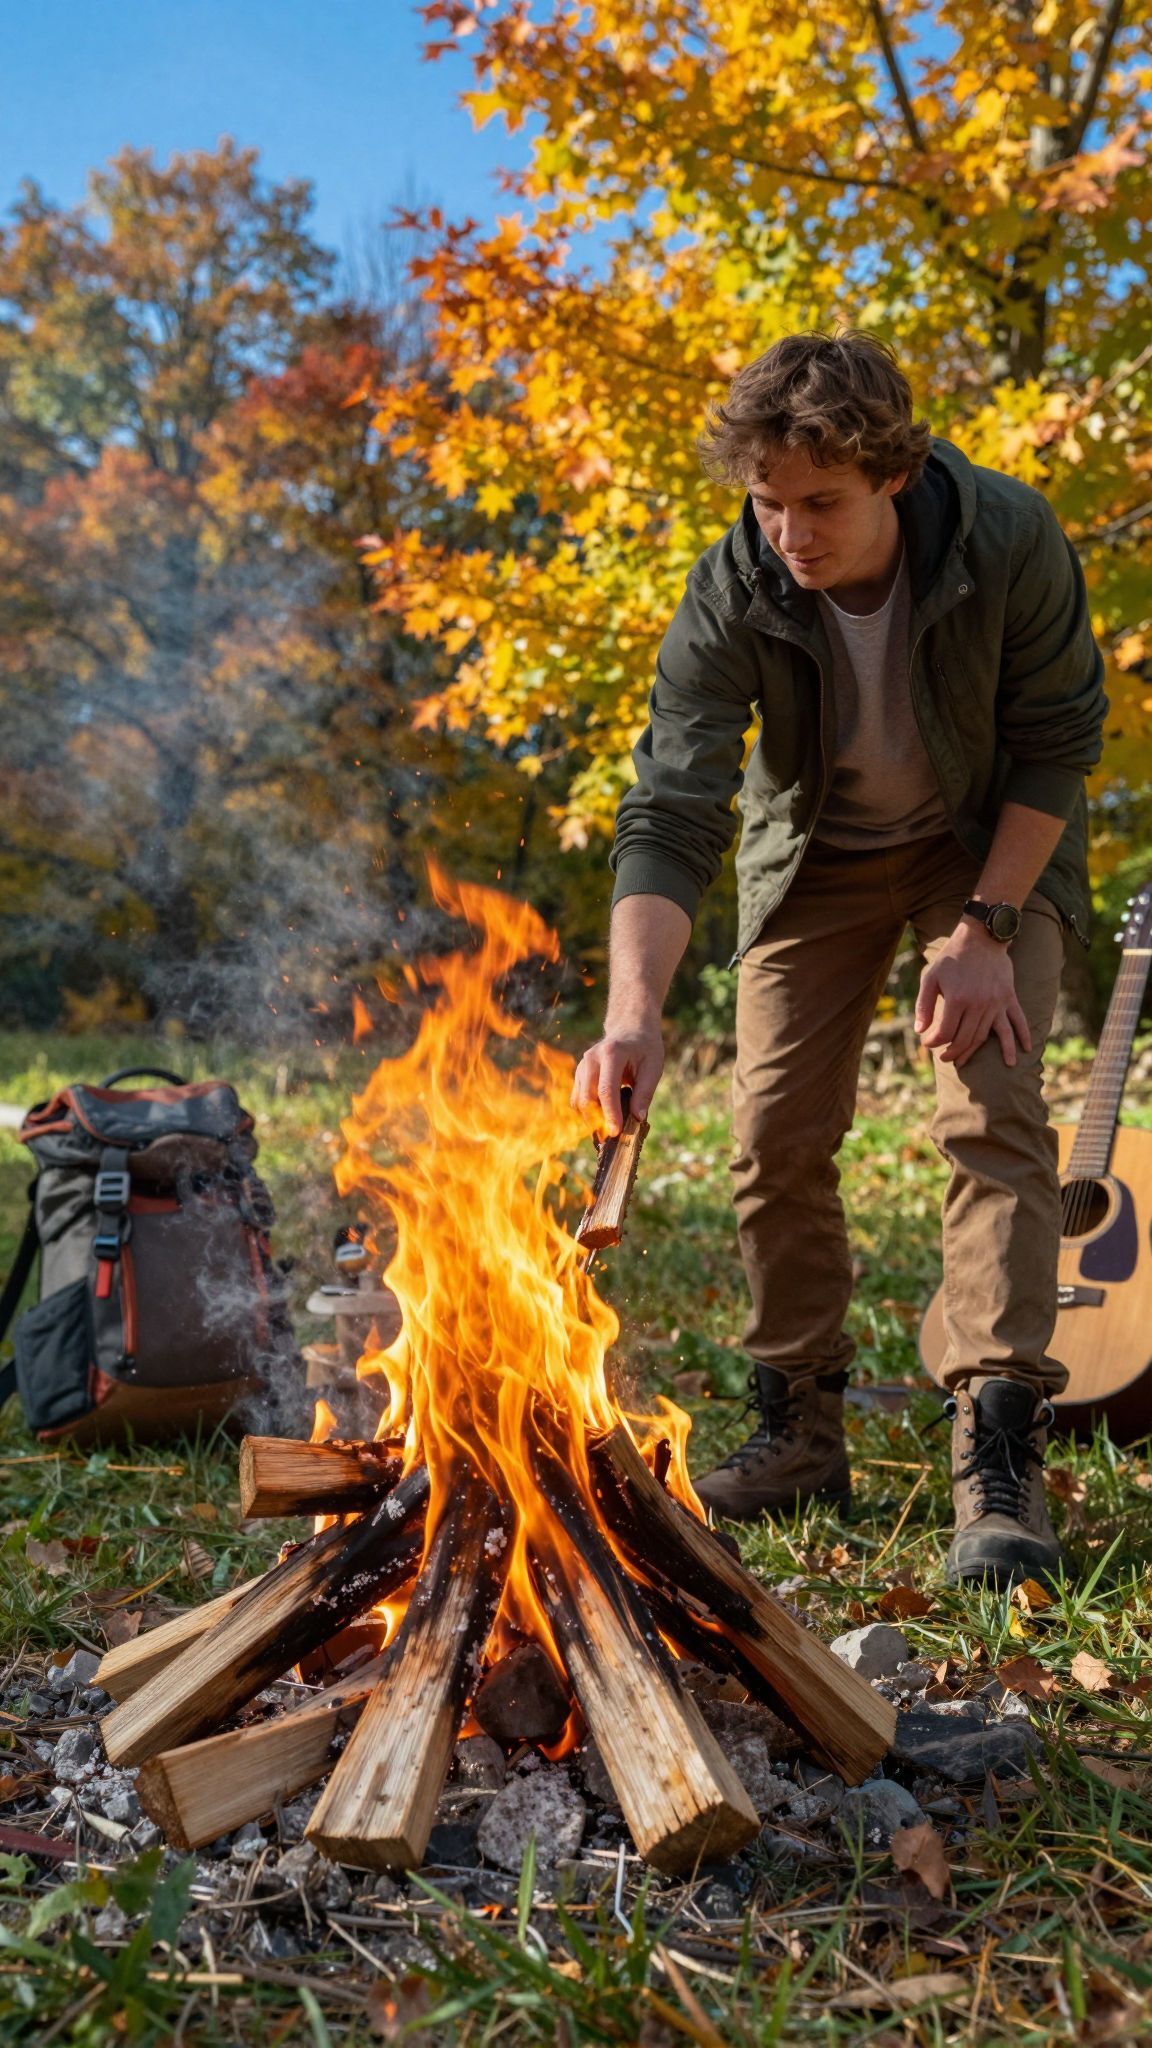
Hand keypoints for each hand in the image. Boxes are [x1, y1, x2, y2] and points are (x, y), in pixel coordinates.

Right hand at [571, 1019, 663, 1134]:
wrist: (630, 1028)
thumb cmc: (644, 1048)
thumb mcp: (653, 1067)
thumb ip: (644, 1092)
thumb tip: (637, 1118)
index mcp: (611, 1054)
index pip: (606, 1089)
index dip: (610, 1114)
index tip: (616, 1132)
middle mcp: (591, 1059)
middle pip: (587, 1098)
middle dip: (597, 1121)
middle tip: (612, 1138)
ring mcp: (582, 1066)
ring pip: (579, 1100)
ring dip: (591, 1119)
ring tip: (608, 1131)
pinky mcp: (580, 1074)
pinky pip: (578, 1098)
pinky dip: (588, 1112)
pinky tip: (602, 1120)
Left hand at [915, 920, 1031, 1068]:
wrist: (981, 937)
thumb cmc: (952, 957)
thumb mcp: (931, 977)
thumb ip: (924, 1005)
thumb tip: (919, 1030)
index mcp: (958, 999)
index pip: (946, 1032)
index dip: (934, 1042)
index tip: (927, 1043)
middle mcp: (979, 1004)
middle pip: (966, 1038)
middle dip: (953, 1052)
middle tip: (945, 1058)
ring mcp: (996, 1002)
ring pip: (987, 1035)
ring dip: (976, 1052)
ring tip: (966, 1063)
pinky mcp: (1009, 998)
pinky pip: (1017, 1021)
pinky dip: (1021, 1037)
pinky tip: (1023, 1052)